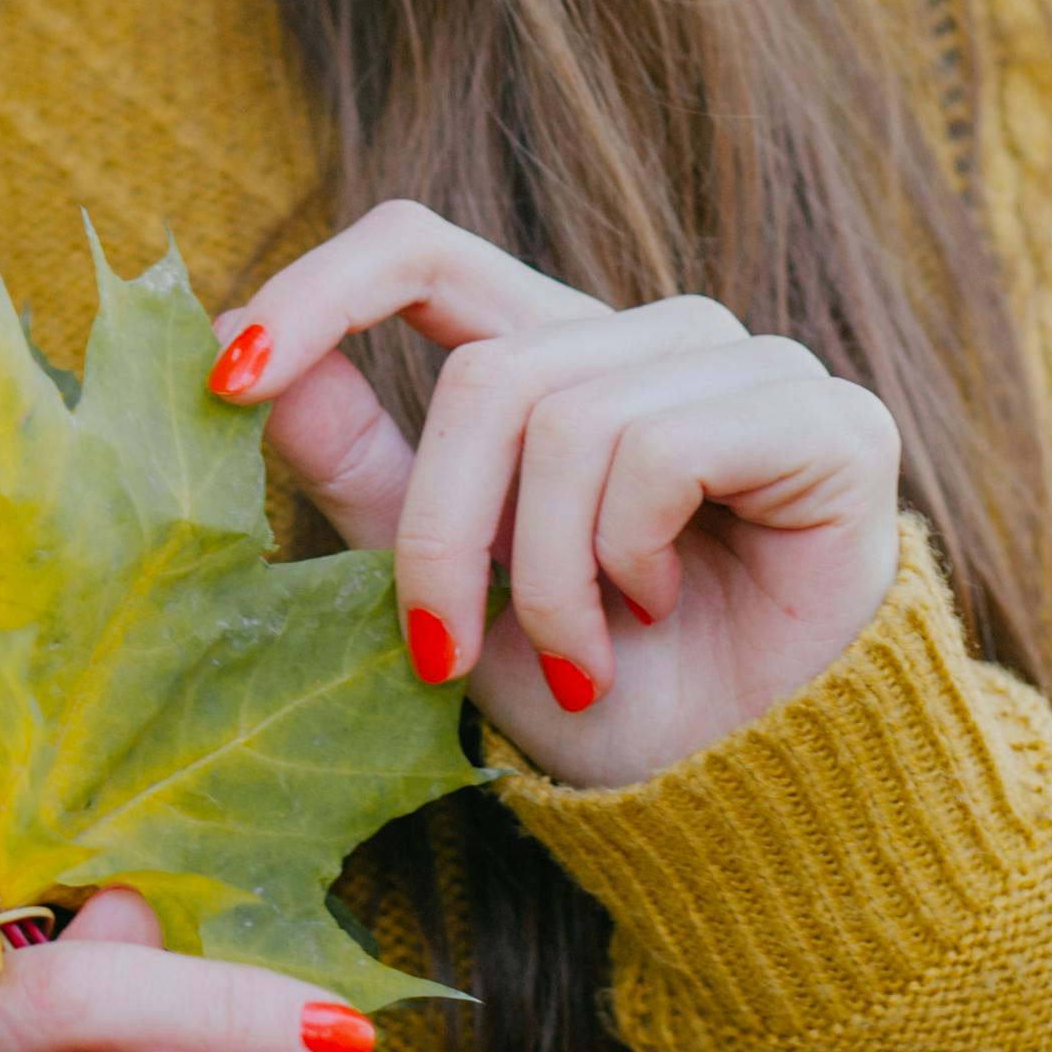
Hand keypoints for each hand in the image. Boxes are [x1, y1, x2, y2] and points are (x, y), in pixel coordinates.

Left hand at [208, 202, 901, 791]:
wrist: (745, 802)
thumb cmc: (603, 695)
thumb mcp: (448, 588)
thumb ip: (363, 468)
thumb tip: (238, 350)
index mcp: (561, 355)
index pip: (420, 249)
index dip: (316, 290)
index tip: (225, 380)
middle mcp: (658, 337)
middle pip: (484, 373)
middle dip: (442, 534)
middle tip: (445, 650)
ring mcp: (752, 367)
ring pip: (566, 420)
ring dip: (546, 578)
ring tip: (580, 655)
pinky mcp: (826, 421)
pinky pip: (659, 451)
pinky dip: (629, 558)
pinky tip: (661, 611)